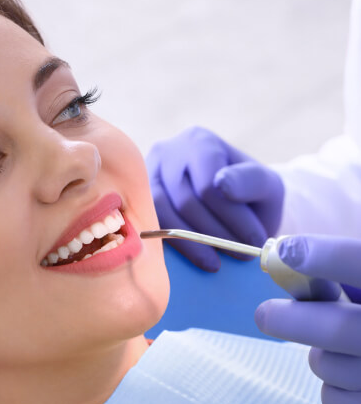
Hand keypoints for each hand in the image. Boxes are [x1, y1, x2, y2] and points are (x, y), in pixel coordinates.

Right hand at [146, 127, 283, 270]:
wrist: (230, 203)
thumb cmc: (248, 194)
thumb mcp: (265, 184)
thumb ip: (252, 181)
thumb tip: (222, 185)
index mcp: (199, 141)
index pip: (208, 184)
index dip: (233, 217)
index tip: (254, 240)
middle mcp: (166, 153)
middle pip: (186, 201)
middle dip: (215, 234)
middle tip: (240, 255)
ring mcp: (147, 178)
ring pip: (164, 215)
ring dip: (193, 243)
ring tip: (217, 261)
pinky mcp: (138, 203)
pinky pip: (151, 227)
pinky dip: (175, 245)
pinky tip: (196, 257)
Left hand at [255, 235, 360, 403]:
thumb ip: (350, 279)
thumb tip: (290, 261)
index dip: (330, 256)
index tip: (287, 250)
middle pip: (341, 329)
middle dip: (293, 320)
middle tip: (264, 314)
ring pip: (325, 364)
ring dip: (321, 355)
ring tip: (346, 352)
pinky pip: (332, 400)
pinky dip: (334, 389)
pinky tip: (358, 383)